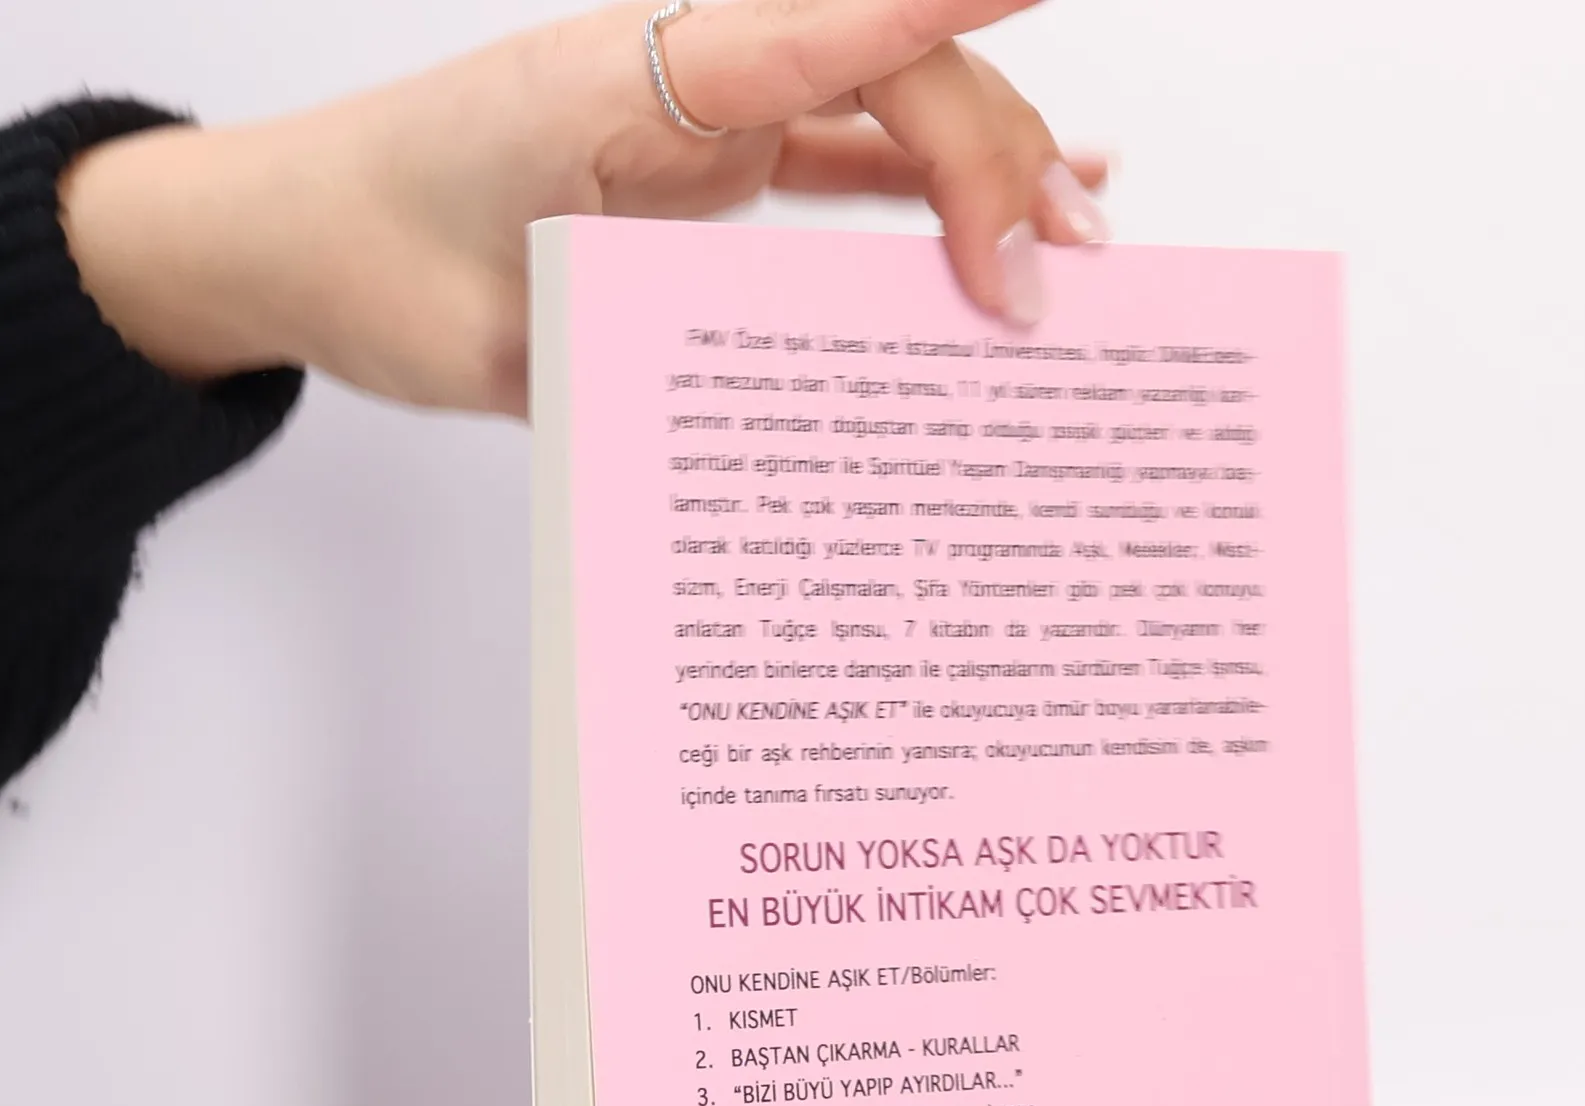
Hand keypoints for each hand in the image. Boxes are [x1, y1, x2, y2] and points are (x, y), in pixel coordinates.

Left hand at [58, 0, 1107, 415]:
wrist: (316, 243)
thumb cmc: (390, 258)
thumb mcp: (514, 325)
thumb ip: (644, 338)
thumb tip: (792, 398)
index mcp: (642, 78)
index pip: (832, 32)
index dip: (946, 3)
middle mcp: (695, 78)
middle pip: (895, 83)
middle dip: (994, 169)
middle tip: (1043, 290)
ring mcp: (712, 119)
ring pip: (891, 114)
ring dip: (991, 172)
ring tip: (1080, 244)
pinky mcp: (713, 170)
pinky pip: (851, 161)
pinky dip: (934, 184)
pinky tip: (1017, 207)